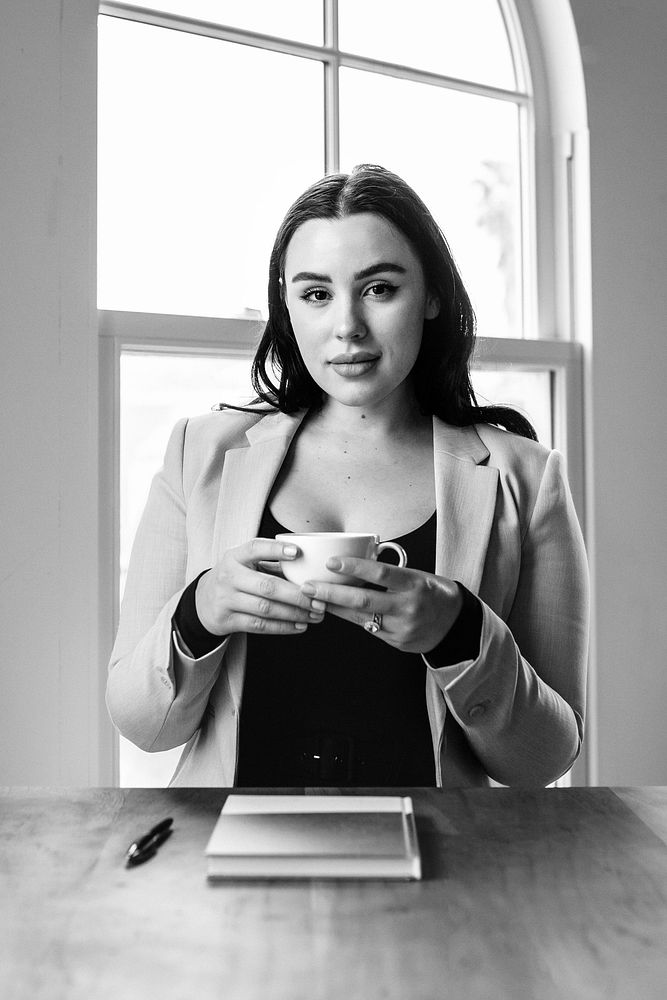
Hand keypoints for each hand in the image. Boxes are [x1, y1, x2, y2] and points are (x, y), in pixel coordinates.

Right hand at [195, 538, 325, 636]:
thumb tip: (310, 568)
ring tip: (315, 614)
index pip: (254, 548)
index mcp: (234, 557)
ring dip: (294, 613)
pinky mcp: (226, 620)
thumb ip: (271, 564)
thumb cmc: (235, 579)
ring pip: (266, 609)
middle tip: (320, 599)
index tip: (298, 552)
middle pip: (267, 586)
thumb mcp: (245, 564)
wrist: (202, 602)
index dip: (275, 550)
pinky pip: (259, 626)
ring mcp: (225, 600)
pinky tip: (300, 626)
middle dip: (297, 595)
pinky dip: (282, 627)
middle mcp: (228, 577)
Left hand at [300, 557, 462, 653]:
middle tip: (307, 587)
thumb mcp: (419, 576)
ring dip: (334, 608)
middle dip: (331, 593)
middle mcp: (408, 607)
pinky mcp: (397, 642)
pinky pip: (368, 629)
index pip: (381, 573)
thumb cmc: (432, 593)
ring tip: (313, 598)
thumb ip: (392, 572)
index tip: (330, 562)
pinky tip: (334, 611)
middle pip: (364, 600)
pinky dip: (350, 619)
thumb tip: (356, 560)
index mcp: (415, 584)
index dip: (354, 566)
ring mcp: (402, 628)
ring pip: (361, 618)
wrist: (456, 625)